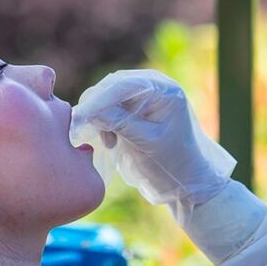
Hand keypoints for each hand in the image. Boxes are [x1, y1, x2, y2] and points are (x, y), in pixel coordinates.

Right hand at [71, 70, 235, 215]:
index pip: (123, 85)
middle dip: (95, 108)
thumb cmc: (174, 163)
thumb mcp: (146, 143)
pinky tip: (110, 142)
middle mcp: (153, 86)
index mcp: (164, 90)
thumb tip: (86, 110)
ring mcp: (143, 96)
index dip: (98, 100)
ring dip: (98, 117)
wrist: (187, 180)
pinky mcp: (134, 109)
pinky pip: (109, 108)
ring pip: (106, 97)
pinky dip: (103, 122)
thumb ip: (119, 123)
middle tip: (81, 132)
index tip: (79, 118)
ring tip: (108, 143)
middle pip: (111, 87)